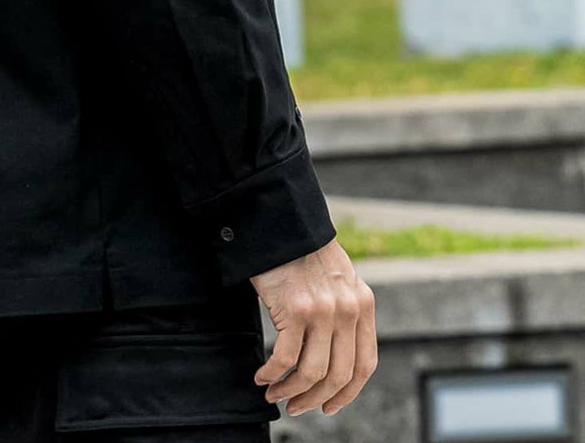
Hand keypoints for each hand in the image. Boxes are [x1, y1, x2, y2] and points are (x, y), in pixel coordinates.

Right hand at [249, 235, 376, 416]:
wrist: (280, 220)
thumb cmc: (303, 250)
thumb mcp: (339, 278)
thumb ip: (345, 311)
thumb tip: (337, 355)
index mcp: (363, 304)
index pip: (364, 365)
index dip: (347, 393)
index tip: (329, 406)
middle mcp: (348, 310)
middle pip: (338, 376)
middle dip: (316, 399)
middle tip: (297, 407)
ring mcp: (322, 310)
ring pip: (311, 372)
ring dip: (291, 390)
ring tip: (275, 393)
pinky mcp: (294, 308)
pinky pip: (285, 358)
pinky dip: (272, 374)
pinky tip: (261, 376)